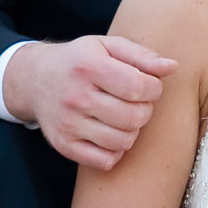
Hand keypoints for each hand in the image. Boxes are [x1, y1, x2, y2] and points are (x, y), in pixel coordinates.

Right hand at [2, 34, 177, 170]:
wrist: (35, 79)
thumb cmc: (81, 61)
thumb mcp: (108, 47)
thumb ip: (142, 56)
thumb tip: (172, 68)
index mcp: (88, 67)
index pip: (139, 87)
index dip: (154, 89)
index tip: (148, 86)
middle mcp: (75, 96)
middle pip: (135, 117)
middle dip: (145, 110)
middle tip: (136, 102)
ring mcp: (68, 124)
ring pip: (123, 141)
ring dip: (132, 131)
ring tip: (124, 117)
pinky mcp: (64, 145)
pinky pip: (106, 160)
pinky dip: (116, 151)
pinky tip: (111, 133)